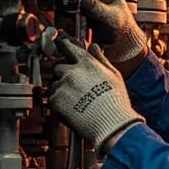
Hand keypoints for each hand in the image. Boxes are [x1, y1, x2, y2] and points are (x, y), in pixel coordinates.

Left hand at [49, 39, 142, 153]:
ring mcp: (62, 85)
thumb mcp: (114, 75)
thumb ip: (101, 59)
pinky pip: (53, 96)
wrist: (110, 123)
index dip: (64, 46)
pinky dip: (60, 100)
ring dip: (62, 88)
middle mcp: (71, 72)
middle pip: (58, 66)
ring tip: (78, 99)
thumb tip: (94, 47)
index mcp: (86, 63)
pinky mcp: (56, 100)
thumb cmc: (115, 100)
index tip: (61, 45)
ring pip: (55, 82)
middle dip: (64, 73)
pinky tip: (73, 106)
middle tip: (75, 83)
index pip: (68, 47)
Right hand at [55, 0, 147, 64]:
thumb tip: (81, 0)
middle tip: (61, 9)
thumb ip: (96, 8)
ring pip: (69, 0)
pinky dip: (67, 18)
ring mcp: (89, 2)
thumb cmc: (124, 30)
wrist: (124, 44)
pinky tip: (71, 26)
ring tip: (68, 20)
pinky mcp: (84, 12)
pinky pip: (70, 12)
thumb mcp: (111, 18)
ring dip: (65, 9)